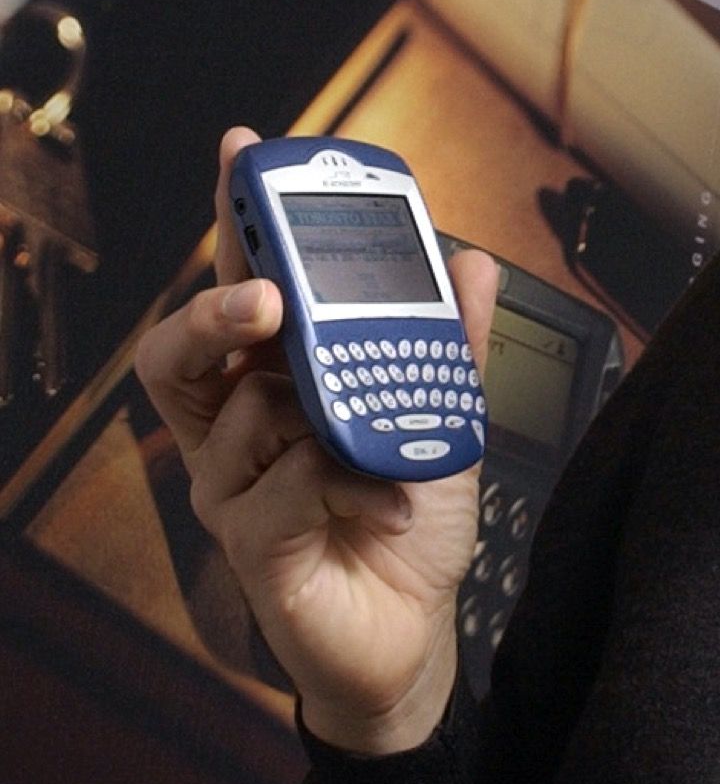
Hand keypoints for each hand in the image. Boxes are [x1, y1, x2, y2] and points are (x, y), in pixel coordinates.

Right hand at [135, 126, 498, 753]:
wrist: (417, 632)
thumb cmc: (408, 519)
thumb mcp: (443, 416)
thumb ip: (448, 339)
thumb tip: (473, 259)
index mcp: (276, 382)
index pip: (242, 287)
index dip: (236, 221)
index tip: (243, 151)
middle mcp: (238, 429)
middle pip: (182, 350)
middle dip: (216, 310)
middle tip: (263, 297)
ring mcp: (233, 487)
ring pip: (241, 416)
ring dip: (316, 418)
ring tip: (371, 438)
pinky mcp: (250, 543)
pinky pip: (283, 487)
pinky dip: (348, 485)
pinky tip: (384, 502)